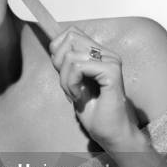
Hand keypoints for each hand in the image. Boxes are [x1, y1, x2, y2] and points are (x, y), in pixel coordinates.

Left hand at [49, 25, 139, 151]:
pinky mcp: (112, 71)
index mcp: (99, 53)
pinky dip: (71, 84)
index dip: (58, 51)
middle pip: (69, 38)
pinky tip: (79, 97)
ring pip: (71, 55)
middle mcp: (107, 53)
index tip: (64, 75)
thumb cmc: (94, 111)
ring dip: (65, 79)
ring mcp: (111, 61)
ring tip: (75, 94)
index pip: (71, 33)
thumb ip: (66, 63)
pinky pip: (78, 67)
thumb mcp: (72, 82)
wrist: (111, 134)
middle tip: (69, 86)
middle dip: (60, 64)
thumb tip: (53, 46)